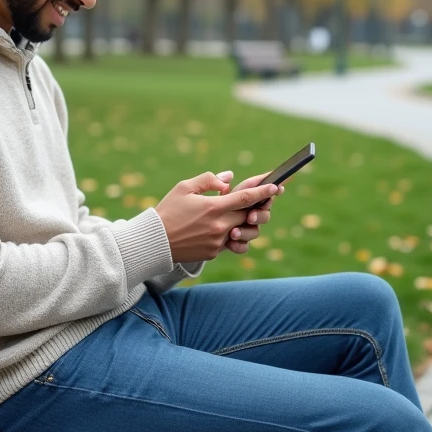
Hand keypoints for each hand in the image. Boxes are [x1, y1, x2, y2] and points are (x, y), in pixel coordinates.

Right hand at [154, 171, 279, 262]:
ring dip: (247, 224)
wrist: (154, 241)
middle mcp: (219, 226)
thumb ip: (209, 180)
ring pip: (244, 232)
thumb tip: (229, 179)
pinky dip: (233, 235)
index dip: (263, 192)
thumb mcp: (185, 188)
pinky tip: (229, 229)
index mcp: (213, 207)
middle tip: (263, 199)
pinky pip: (231, 243)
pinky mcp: (213, 252)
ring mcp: (217, 241)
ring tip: (244, 216)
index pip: (246, 198)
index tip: (277, 186)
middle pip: (249, 215)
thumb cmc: (168, 210)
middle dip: (258, 207)